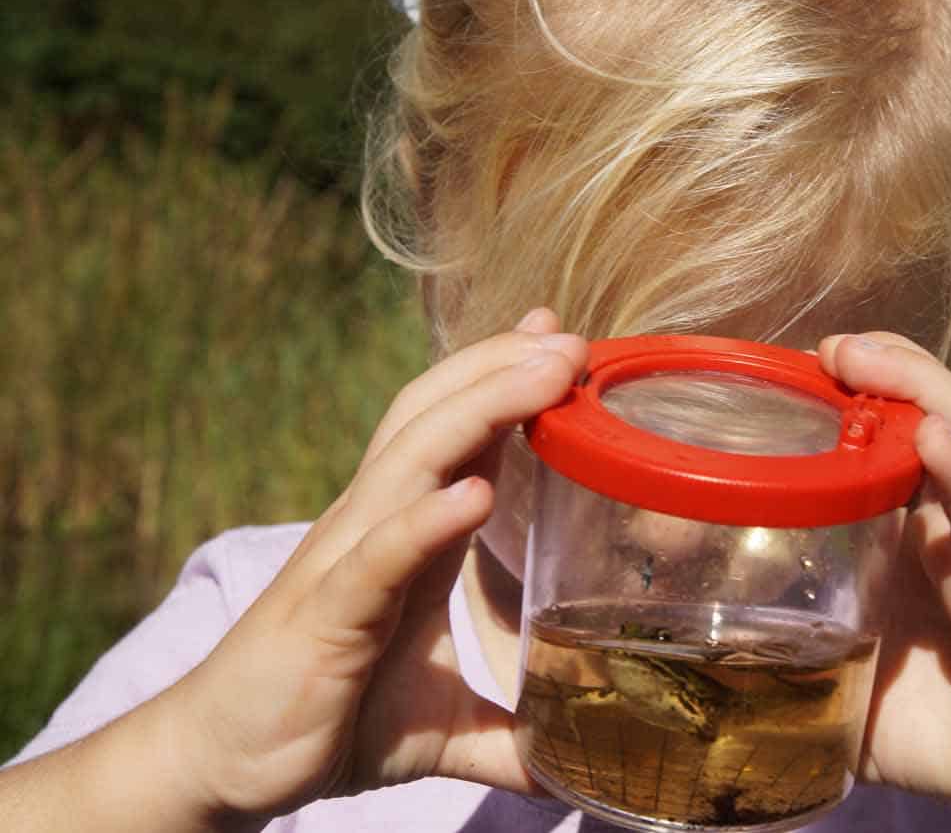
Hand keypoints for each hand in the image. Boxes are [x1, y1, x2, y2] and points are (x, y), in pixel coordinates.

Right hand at [166, 310, 586, 825]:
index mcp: (406, 536)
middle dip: (502, 368)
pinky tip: (473, 495)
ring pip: (410, 461)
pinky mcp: (325, 617)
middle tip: (570, 336)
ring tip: (546, 374)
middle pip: (435, 418)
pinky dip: (424, 520)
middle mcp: (374, 527)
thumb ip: (504, 731)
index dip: (504, 379)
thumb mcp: (438, 723)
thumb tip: (571, 768)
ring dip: (482, 409)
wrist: (224, 762)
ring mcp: (347, 563)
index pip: (455, 432)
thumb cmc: (327, 720)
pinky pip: (377, 557)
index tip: (563, 341)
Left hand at [817, 332, 950, 813]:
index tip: (785, 379)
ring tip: (862, 354)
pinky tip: (934, 437)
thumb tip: (716, 696)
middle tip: (826, 347)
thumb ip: (799, 689)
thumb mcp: (855, 705)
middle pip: (922, 420)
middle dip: (881, 371)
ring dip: (914, 386)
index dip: (842, 408)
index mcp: (907, 547)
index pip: (879, 452)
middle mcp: (944, 531)